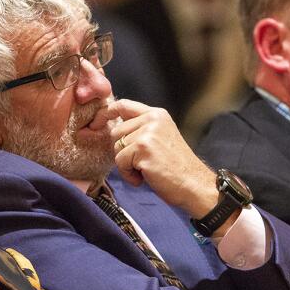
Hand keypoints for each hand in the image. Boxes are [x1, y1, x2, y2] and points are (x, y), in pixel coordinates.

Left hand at [108, 99, 221, 219]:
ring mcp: (147, 133)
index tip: (94, 124)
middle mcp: (152, 119)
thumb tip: (111, 127)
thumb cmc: (175, 168)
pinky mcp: (143, 148)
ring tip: (146, 170)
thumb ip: (140, 129)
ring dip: (126, 165)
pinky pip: (120, 162)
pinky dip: (129, 175)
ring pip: (116, 147)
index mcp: (157, 114)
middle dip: (122, 151)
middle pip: (116, 131)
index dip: (105, 113)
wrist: (194, 185)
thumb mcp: (160, 138)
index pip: (123, 105)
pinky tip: (146, 177)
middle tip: (141, 163)